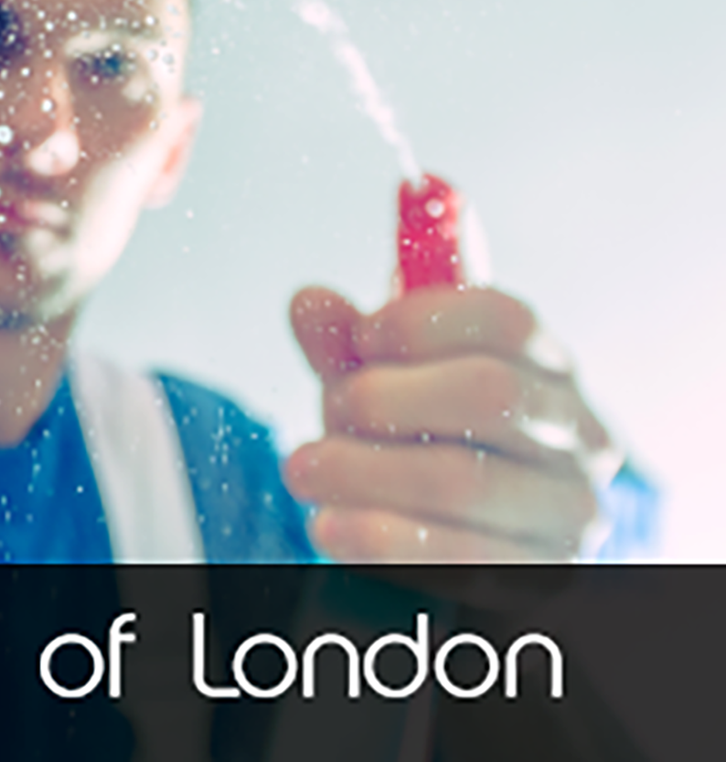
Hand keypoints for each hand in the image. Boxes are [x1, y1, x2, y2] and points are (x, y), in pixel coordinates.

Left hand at [284, 285, 615, 561]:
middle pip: (491, 391)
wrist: (459, 554)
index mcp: (546, 371)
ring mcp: (570, 513)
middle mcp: (576, 437)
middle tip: (332, 410)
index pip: (507, 321)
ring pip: (464, 480)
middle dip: (387, 396)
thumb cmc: (423, 449)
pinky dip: (380, 537)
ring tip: (305, 469)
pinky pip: (459, 558)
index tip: (361, 337)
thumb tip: (310, 303)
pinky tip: (331, 524)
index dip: (422, 320)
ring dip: (364, 470)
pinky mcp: (543, 579)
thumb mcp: (385, 390)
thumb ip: (348, 346)